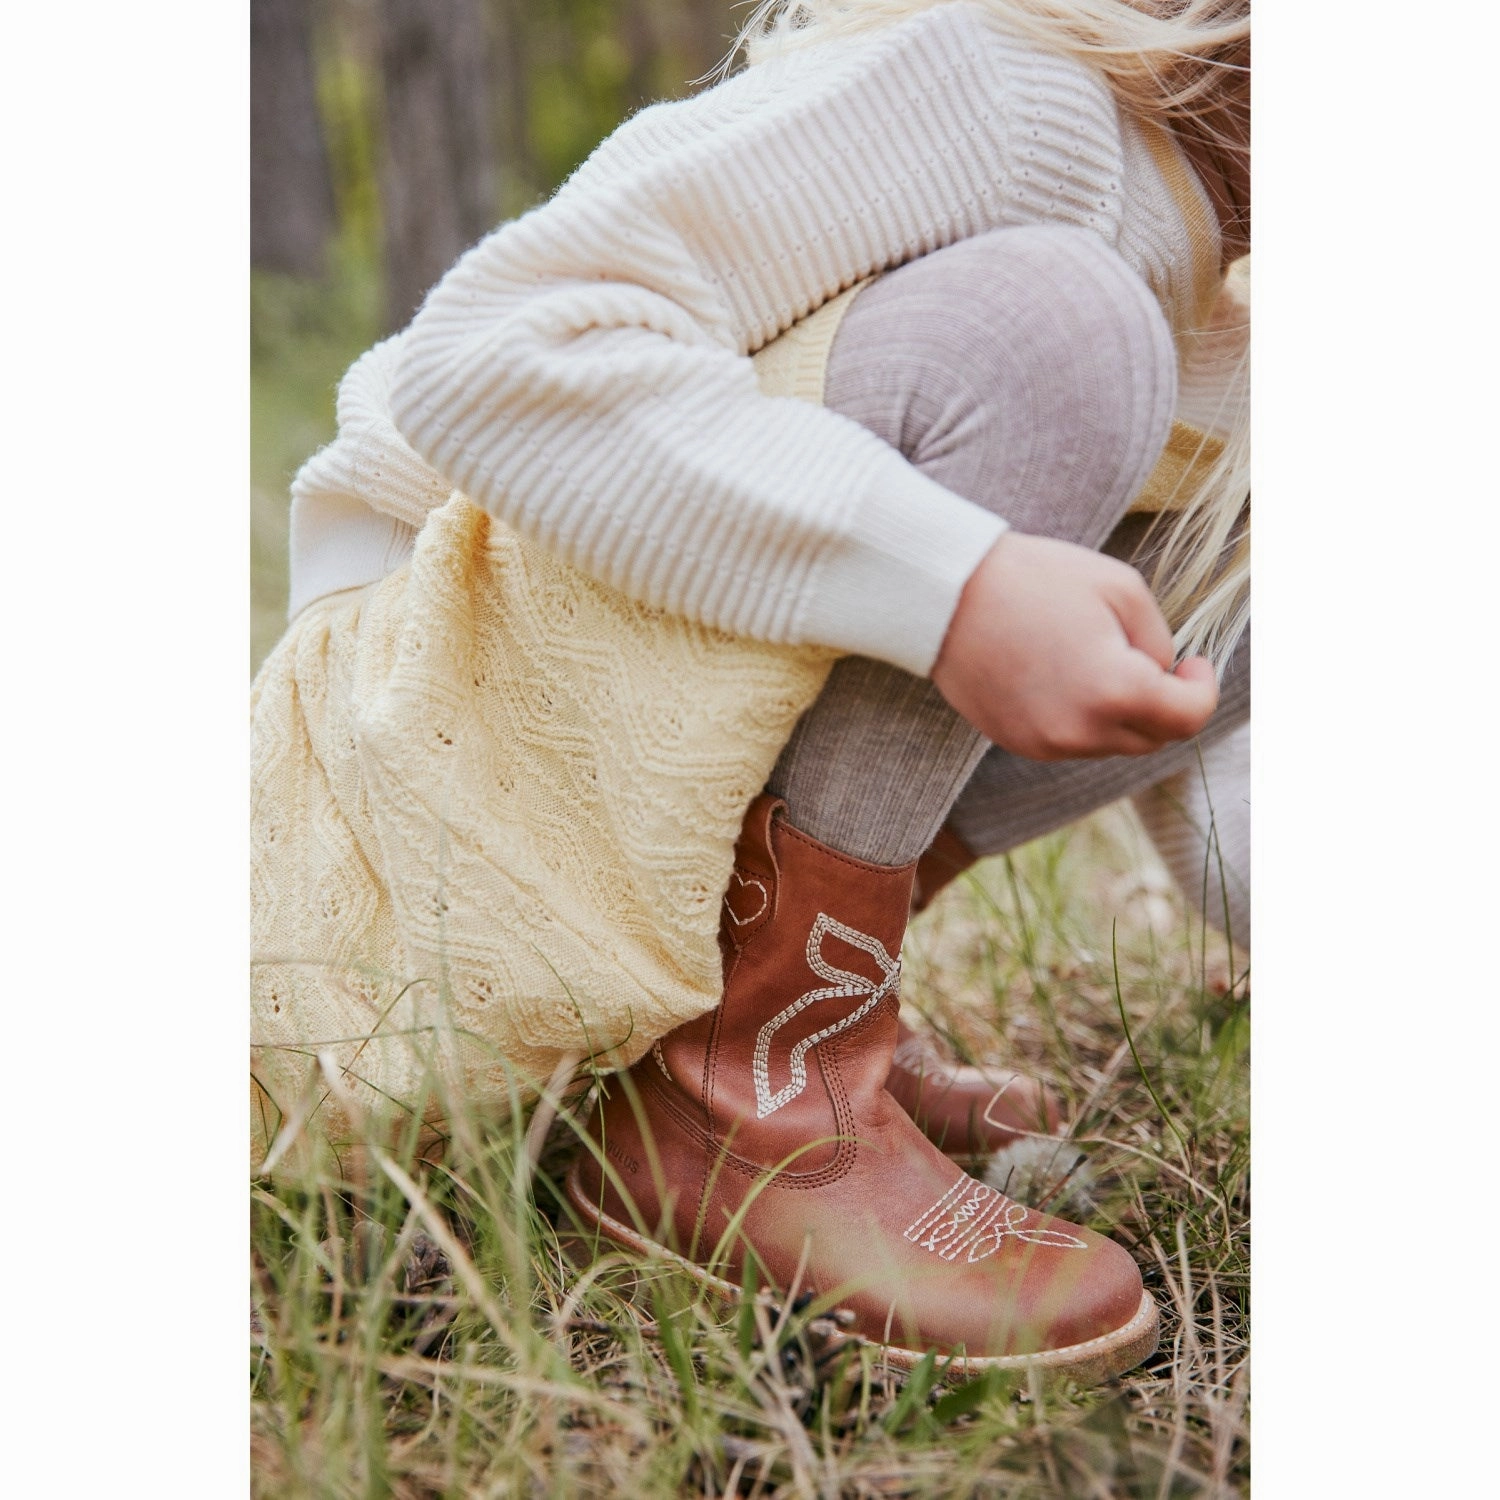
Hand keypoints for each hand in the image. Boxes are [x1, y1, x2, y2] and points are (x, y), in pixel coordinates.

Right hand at [931, 532, 1218, 759]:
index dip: (1201, 689)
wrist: (946, 596)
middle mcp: (1081, 731)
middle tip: (1149, 658)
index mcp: (1115, 691)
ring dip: (1120, 712)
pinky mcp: (1017, 743)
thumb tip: (1161, 673)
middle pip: (1153, 738)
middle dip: (1163, 702)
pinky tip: (1061, 675)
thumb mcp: (1122, 589)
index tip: (1193, 662)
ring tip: (1094, 661)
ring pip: (1111, 743)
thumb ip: (1159, 640)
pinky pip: (1071, 741)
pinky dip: (1082, 718)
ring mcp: (1045, 744)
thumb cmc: (1034, 580)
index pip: (1188, 718)